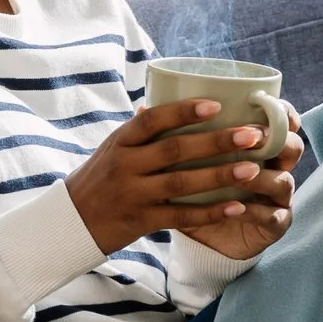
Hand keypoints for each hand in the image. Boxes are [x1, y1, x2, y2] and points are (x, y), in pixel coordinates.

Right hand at [65, 99, 288, 255]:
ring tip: (253, 169)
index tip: (217, 105)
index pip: (153, 119)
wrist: (69, 223)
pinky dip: (210, 213)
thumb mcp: (111, 149)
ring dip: (221, 176)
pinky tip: (236, 207)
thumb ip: (138, 130)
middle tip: (253, 135)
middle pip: (175, 150)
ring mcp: (133, 194)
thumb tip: (162, 98)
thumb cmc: (98, 180)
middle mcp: (125, 165)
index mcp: (120, 141)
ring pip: (182, 184)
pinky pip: (181, 217)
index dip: (184, 111)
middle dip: (217, 141)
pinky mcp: (141, 221)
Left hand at [187, 102, 301, 260]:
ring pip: (282, 182)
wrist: (206, 237)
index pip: (283, 122)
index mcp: (260, 146)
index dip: (282, 112)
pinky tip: (237, 209)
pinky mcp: (274, 225)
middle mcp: (275, 168)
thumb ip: (176, 136)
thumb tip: (143, 106)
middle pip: (290, 148)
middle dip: (274, 141)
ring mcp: (277, 198)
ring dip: (262, 177)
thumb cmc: (196, 192)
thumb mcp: (187, 164)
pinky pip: (270, 217)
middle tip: (252, 136)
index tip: (268, 102)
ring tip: (245, 172)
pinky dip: (254, 211)